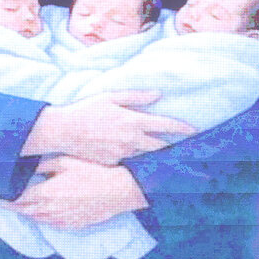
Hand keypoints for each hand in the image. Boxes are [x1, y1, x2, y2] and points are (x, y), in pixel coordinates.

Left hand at [11, 158, 146, 228]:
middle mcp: (50, 210)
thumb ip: (43, 164)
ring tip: (18, 205)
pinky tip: (40, 211)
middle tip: (1, 200)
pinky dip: (41, 217)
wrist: (120, 190)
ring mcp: (61, 219)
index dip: (3, 198)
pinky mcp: (72, 224)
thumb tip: (26, 164)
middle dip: (11, 206)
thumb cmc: (94, 171)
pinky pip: (50, 223)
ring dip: (26, 212)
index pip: (16, 199)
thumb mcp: (66, 161)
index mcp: (46, 193)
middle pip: (23, 210)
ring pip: (36, 218)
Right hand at [22, 91, 191, 163]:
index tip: (194, 131)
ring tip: (160, 153)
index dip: (182, 129)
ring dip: (152, 154)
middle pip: (160, 147)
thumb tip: (158, 95)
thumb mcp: (111, 97)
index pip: (165, 126)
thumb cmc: (86, 110)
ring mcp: (122, 154)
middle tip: (183, 149)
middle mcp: (130, 140)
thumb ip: (136, 97)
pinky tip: (132, 156)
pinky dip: (133, 158)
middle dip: (172, 148)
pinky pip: (128, 160)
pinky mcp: (112, 163)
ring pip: (144, 156)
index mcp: (132, 121)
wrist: (63, 131)